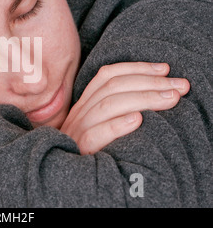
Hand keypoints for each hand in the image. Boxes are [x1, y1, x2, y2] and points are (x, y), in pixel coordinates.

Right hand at [60, 62, 189, 154]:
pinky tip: (137, 121)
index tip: (164, 69)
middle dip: (149, 83)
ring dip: (142, 99)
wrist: (70, 182)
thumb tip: (158, 90)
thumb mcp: (101, 125)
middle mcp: (79, 113)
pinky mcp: (79, 150)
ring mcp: (77, 130)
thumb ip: (119, 108)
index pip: (107, 75)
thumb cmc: (94, 151)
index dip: (136, 68)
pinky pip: (94, 135)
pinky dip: (116, 125)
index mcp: (85, 104)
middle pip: (112, 87)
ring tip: (169, 100)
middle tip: (179, 86)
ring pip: (106, 106)